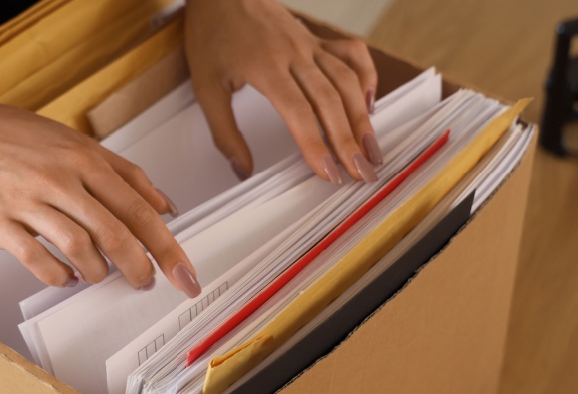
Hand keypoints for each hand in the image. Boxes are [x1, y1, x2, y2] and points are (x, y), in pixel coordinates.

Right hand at [0, 70, 202, 297]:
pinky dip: (59, 275)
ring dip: (97, 271)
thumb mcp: (81, 144)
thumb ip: (125, 174)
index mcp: (87, 161)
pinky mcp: (1, 223)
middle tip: (145, 283)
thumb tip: (164, 205)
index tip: (183, 274)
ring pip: (79, 247)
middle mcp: (62, 180)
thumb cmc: (21, 139)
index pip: (139, 210)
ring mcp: (30, 202)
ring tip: (100, 274)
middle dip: (138, 267)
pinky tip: (66, 276)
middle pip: (115, 233)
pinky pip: (37, 259)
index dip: (166, 247)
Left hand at [184, 0, 380, 182]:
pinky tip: (370, 105)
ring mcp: (310, 44)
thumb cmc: (212, 35)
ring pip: (347, 81)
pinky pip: (352, 55)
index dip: (316, 145)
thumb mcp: (205, 87)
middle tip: (361, 175)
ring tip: (371, 152)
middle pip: (331, 100)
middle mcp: (294, 54)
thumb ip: (224, 133)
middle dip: (348, 141)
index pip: (299, 112)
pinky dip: (367, 78)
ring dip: (363, 118)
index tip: (329, 173)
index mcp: (265, 66)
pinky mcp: (318, 38)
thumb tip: (242, 172)